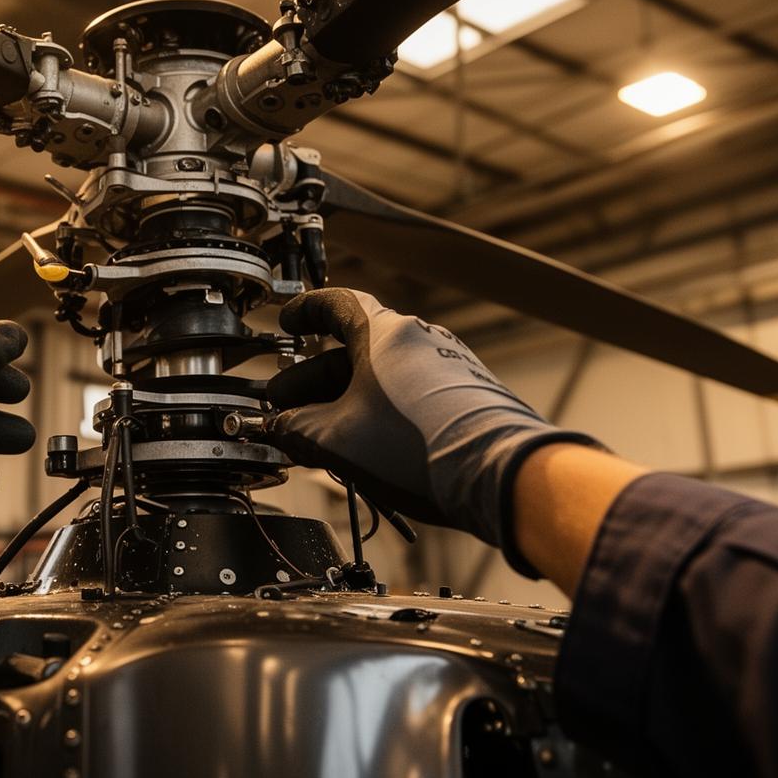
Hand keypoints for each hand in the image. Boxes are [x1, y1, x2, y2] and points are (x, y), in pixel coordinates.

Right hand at [263, 289, 598, 577]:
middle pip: (354, 350)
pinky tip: (363, 449)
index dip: (306, 312)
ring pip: (380, 379)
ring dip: (344, 403)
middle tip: (286, 407)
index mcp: (386, 332)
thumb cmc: (421, 445)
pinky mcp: (464, 400)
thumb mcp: (338, 440)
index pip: (337, 303)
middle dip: (313, 380)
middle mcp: (419, 341)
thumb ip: (297, 430)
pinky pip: (408, 398)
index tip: (288, 321)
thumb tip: (279, 429)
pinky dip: (378, 414)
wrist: (498, 474)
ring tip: (318, 437)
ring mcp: (446, 369)